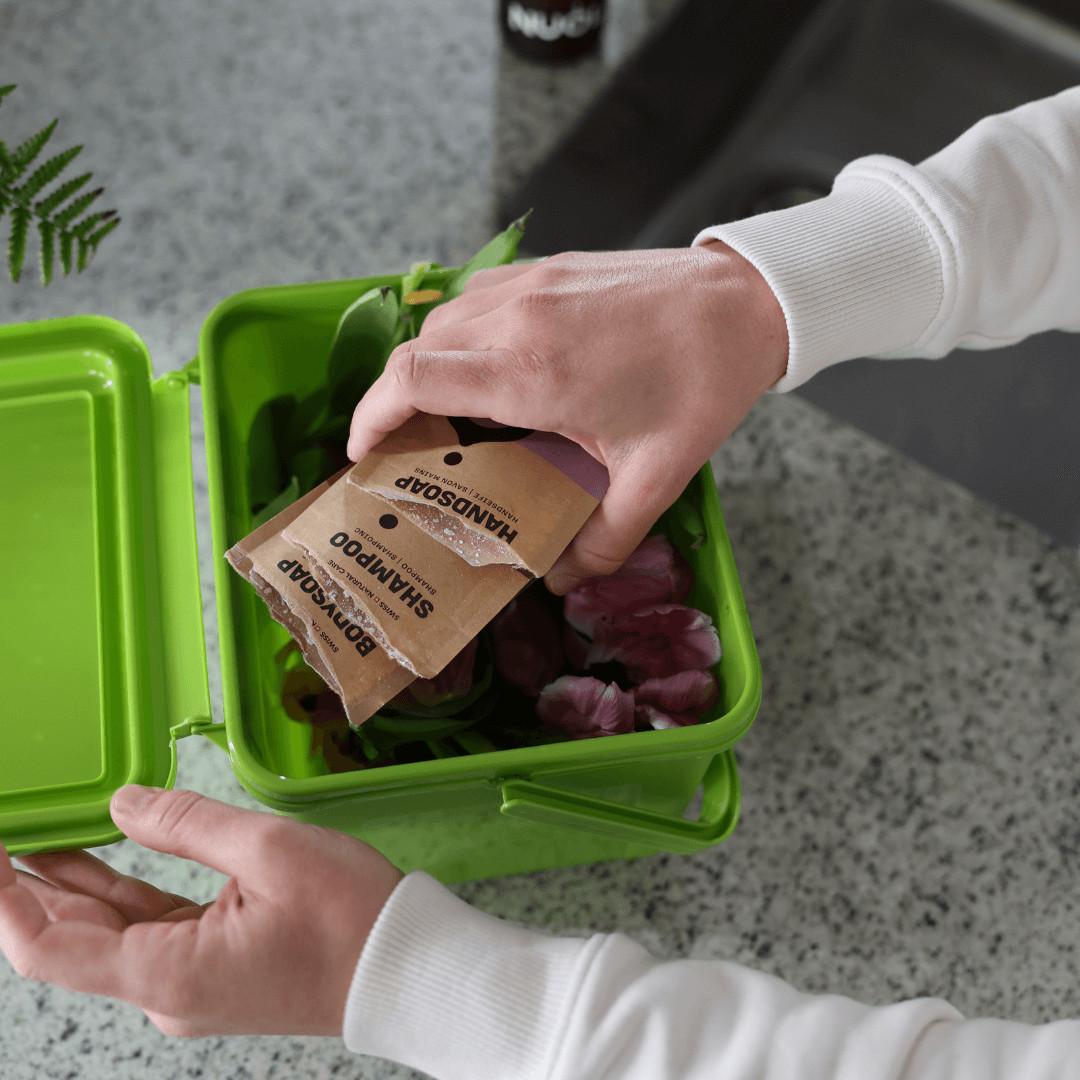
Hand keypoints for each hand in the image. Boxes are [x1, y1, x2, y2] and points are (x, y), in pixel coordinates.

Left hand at [0, 786, 401, 1036]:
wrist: (403, 968)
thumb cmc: (350, 917)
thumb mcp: (271, 851)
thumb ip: (187, 824)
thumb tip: (121, 805)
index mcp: (169, 973)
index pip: (48, 947)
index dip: (4, 900)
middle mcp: (165, 991)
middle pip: (69, 942)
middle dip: (28, 886)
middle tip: (9, 829)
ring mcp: (187, 984)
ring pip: (106, 934)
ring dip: (70, 886)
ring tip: (35, 835)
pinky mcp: (210, 969)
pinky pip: (146, 931)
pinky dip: (117, 894)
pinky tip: (99, 857)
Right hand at [347, 243, 786, 593]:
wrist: (745, 302)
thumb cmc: (700, 384)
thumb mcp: (654, 478)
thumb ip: (602, 539)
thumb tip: (563, 581)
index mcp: (528, 372)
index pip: (408, 380)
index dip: (369, 418)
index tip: (363, 455)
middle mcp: (513, 318)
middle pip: (414, 352)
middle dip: (393, 402)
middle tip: (407, 450)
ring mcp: (528, 284)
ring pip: (441, 322)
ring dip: (427, 367)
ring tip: (446, 415)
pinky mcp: (547, 267)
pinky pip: (476, 300)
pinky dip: (462, 337)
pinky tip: (492, 371)